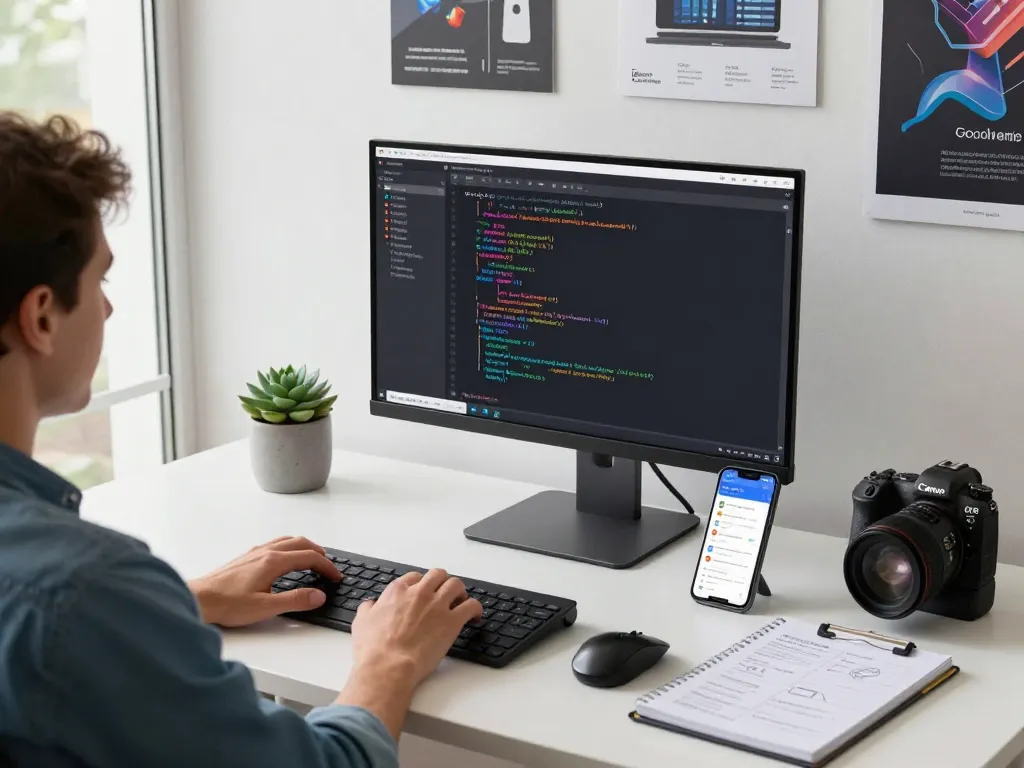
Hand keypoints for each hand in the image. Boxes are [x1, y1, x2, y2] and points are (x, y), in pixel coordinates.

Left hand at [188, 536, 339, 626]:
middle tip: (329, 566)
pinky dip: (289, 547)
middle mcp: (265, 552)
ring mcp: (254, 552)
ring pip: (287, 540)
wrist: (199, 599)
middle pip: (300, 543)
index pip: (309, 557)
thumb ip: (295, 600)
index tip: (336, 576)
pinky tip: (284, 558)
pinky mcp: (246, 557)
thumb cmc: (227, 604)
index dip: (327, 567)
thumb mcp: (266, 607)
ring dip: (304, 547)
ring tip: (312, 557)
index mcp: (273, 562)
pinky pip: (275, 544)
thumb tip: (318, 595)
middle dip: (319, 553)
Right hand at [353, 569, 482, 685]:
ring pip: (456, 585)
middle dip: (442, 583)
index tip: (424, 593)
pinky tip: (475, 616)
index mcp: (398, 591)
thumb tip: (370, 605)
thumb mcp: (361, 623)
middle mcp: (419, 593)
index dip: (421, 585)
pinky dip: (475, 608)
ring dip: (460, 591)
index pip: (415, 577)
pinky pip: (471, 606)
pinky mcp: (452, 621)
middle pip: (438, 575)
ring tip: (461, 601)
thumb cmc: (373, 649)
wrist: (387, 666)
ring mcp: (437, 605)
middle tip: (444, 594)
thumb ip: (368, 609)